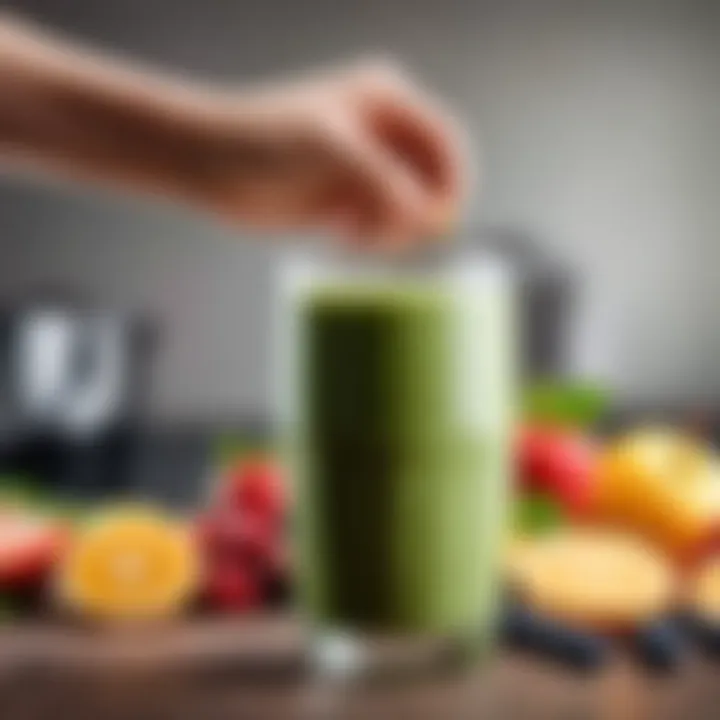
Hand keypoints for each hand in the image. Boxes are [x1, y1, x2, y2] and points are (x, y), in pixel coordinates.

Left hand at [195, 62, 464, 247]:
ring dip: (392, 231)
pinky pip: (382, 226)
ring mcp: (366, 168)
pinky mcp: (348, 199)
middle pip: (431, 181)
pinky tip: (340, 236)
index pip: (446, 143)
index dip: (453, 183)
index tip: (443, 221)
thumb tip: (431, 217)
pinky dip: (371, 238)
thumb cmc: (265, 141)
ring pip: (409, 209)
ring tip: (355, 236)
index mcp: (388, 102)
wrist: (211, 165)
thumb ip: (387, 183)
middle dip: (418, 214)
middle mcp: (383, 133)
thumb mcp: (334, 152)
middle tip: (391, 236)